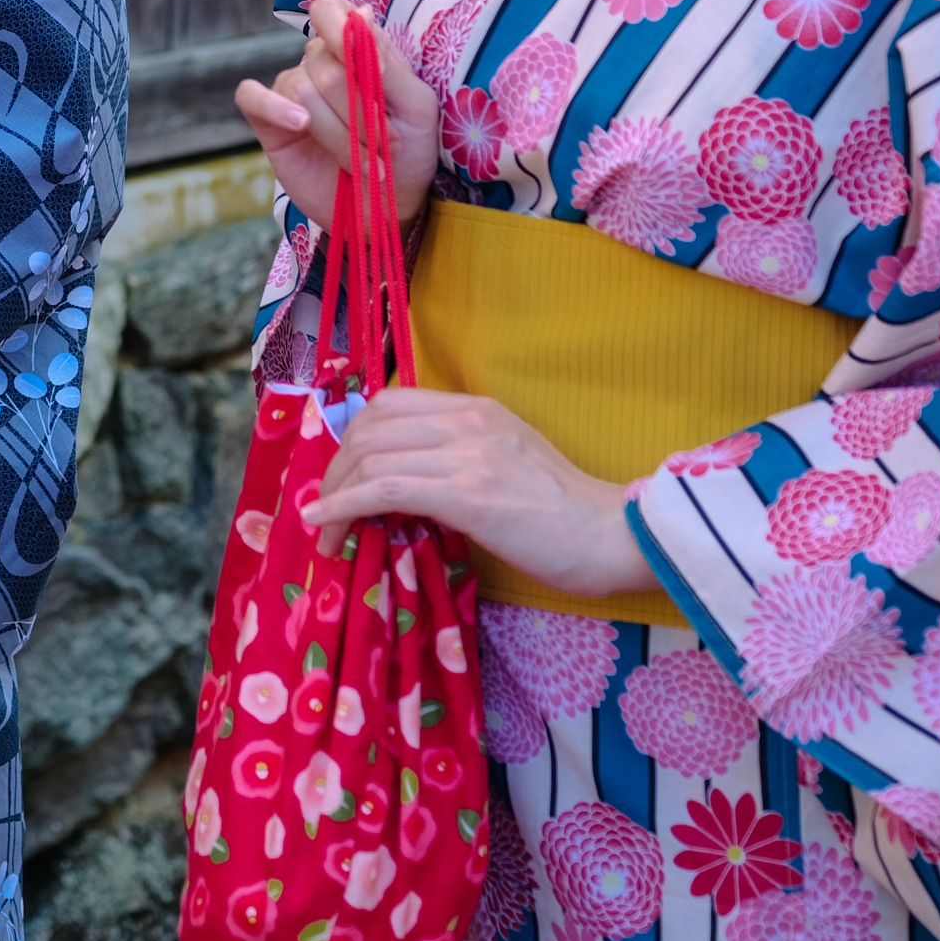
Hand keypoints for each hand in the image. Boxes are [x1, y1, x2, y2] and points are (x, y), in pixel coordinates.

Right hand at [232, 0, 439, 234]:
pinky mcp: (269, 122)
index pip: (331, 13)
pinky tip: (301, 125)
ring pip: (302, 92)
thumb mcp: (416, 108)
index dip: (346, 35)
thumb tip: (361, 14)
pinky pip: (251, 96)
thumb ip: (389, 62)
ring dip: (340, 135)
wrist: (387, 208)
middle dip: (359, 113)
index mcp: (356, 49)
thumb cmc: (407, 153)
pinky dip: (274, 107)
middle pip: (324, 66)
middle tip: (384, 147)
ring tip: (365, 165)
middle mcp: (319, 63)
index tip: (378, 76)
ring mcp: (292, 91)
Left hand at [297, 388, 652, 598]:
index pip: (389, 404)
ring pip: (371, 458)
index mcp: (477, 409)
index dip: (352, 439)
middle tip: (325, 509)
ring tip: (325, 531)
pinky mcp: (468, 494)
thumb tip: (404, 481)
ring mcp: (468, 454)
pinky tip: (327, 524)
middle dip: (335, 469)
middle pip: (370, 429)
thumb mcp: (508, 460)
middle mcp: (467, 421)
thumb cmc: (566, 513)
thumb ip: (460, 455)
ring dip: (334, 495)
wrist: (614, 536)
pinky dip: (344, 506)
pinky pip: (385, 490)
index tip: (340, 476)